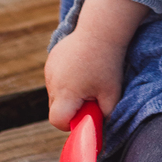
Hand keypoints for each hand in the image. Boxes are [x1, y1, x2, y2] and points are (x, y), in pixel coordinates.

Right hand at [45, 0, 146, 129]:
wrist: (102, 29)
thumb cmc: (108, 63)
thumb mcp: (112, 94)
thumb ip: (105, 116)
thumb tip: (100, 132)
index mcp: (66, 93)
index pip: (57, 121)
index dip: (70, 124)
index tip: (85, 116)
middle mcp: (53, 82)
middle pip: (55, 109)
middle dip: (71, 109)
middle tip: (91, 98)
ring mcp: (49, 69)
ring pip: (55, 94)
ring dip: (68, 94)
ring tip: (87, 79)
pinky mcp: (51, 60)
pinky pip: (55, 79)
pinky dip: (66, 80)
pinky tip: (81, 68)